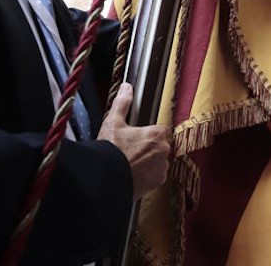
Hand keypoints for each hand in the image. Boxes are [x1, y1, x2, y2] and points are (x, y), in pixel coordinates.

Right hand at [98, 83, 170, 200]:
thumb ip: (122, 103)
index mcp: (156, 134)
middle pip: (161, 146)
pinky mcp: (158, 182)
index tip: (143, 135)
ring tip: (132, 163)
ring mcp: (162, 167)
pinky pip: (157, 176)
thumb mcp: (113, 122)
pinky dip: (148, 175)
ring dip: (150, 162)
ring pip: (159, 161)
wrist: (107, 179)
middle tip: (132, 151)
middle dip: (149, 148)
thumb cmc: (110, 151)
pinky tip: (135, 174)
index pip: (163, 129)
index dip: (152, 132)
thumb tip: (126, 88)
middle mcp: (163, 150)